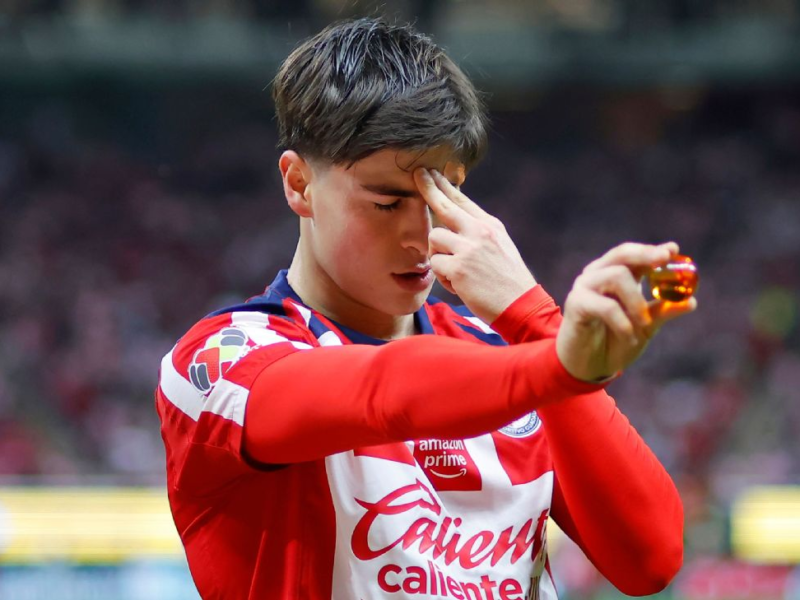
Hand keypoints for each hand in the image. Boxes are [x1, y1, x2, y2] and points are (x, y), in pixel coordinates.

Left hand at [414, 168, 536, 323]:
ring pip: (434, 238)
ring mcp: (468, 249)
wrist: (520, 305)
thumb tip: (455, 222)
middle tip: (418, 174)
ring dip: (437, 255)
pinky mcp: (459, 268)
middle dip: (428, 189)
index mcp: (490, 226)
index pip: (462, 200)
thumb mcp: (500, 247)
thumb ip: (479, 233)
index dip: (444, 186)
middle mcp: (479, 232)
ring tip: (455, 272)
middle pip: (444, 205)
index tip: (431, 173)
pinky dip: (443, 278)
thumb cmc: (509, 281)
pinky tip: (459, 286)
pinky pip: (435, 264)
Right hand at [556, 242, 697, 381]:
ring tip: (644, 323)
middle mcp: (598, 274)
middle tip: (664, 261)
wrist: (588, 366)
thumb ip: (663, 311)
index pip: (634, 254)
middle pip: (622, 253)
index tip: (673, 250)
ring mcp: (585, 287)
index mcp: (615, 274)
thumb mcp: (645, 326)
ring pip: (616, 276)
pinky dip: (623, 322)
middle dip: (645, 255)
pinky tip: (630, 337)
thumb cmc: (615, 341)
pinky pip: (606, 306)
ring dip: (637, 300)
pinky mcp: (576, 303)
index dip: (653, 250)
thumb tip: (691, 301)